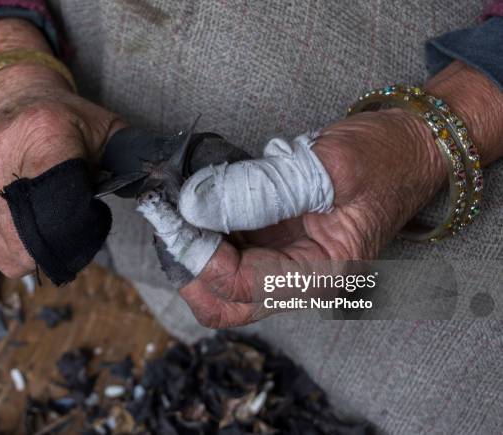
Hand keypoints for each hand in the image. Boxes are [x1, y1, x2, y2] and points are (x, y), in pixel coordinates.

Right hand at [0, 19, 122, 276]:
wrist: (10, 103)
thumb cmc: (67, 124)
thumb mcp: (108, 132)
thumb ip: (140, 160)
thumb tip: (173, 189)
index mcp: (44, 133)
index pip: (63, 209)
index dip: (81, 228)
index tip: (90, 219)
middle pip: (32, 241)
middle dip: (56, 245)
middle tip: (64, 222)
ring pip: (5, 253)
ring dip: (28, 248)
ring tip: (35, 214)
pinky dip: (0, 246)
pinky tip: (10, 219)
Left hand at [175, 62, 502, 327]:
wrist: (411, 145)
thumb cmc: (386, 156)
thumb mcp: (328, 167)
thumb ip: (261, 189)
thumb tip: (195, 204)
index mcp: (323, 275)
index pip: (244, 286)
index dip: (202, 256)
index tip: (172, 217)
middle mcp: (300, 279)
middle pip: (225, 303)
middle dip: (189, 269)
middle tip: (166, 221)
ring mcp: (284, 261)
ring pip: (220, 283)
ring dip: (192, 252)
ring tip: (172, 208)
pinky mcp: (274, 241)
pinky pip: (228, 253)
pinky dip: (204, 234)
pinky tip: (193, 203)